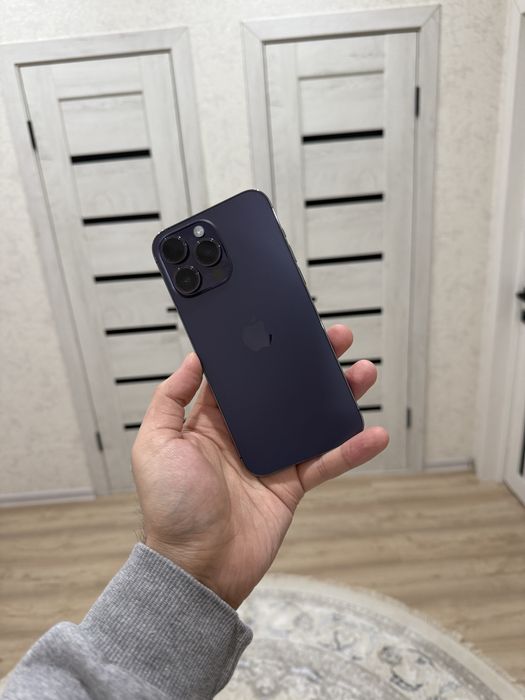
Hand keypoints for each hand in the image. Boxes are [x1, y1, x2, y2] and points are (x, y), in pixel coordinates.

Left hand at [132, 325, 388, 608]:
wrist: (196, 568)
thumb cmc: (170, 509)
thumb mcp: (155, 444)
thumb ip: (170, 398)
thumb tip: (192, 359)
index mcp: (211, 421)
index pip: (244, 376)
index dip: (263, 350)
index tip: (283, 327)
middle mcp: (245, 435)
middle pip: (284, 390)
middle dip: (311, 363)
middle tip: (335, 339)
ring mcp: (272, 458)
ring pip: (312, 419)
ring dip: (338, 396)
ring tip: (363, 372)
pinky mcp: (292, 485)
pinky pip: (326, 462)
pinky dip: (351, 449)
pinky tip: (373, 433)